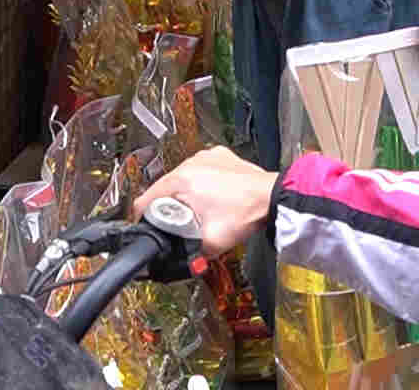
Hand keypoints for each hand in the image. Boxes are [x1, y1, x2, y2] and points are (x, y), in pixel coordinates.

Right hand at [132, 147, 276, 256]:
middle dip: (169, 208)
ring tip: (201, 211)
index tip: (150, 228)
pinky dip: (202, 184)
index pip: (146, 199)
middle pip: (164, 189)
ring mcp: (206, 157)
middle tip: (182, 224)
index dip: (144, 218)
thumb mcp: (210, 243)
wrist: (274, 198)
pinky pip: (201, 172)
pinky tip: (213, 198)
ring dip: (185, 195)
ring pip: (183, 179)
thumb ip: (188, 253)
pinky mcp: (220, 157)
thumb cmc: (246, 214)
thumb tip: (176, 262)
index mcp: (181, 180)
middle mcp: (191, 163)